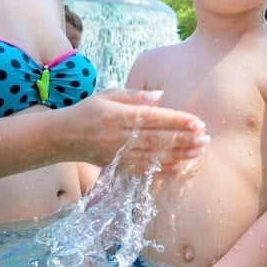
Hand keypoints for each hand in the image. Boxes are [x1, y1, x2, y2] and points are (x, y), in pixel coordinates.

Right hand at [70, 88, 208, 170]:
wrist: (60, 137)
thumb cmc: (87, 111)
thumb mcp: (107, 95)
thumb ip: (135, 95)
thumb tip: (161, 96)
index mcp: (116, 115)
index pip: (152, 118)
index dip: (176, 121)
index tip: (197, 122)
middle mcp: (117, 137)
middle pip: (156, 140)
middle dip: (183, 140)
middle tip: (205, 139)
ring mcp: (116, 155)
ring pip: (152, 157)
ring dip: (178, 155)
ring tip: (199, 152)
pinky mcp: (116, 167)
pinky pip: (143, 171)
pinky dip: (163, 170)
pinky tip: (181, 167)